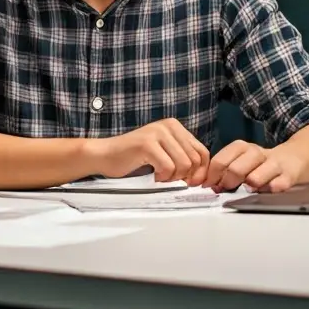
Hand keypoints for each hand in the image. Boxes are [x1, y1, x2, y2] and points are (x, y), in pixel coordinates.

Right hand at [88, 119, 209, 184]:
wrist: (105, 156)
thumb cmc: (134, 158)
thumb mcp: (165, 154)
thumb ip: (183, 159)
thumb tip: (202, 177)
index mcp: (175, 126)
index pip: (202, 152)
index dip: (199, 172)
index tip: (188, 182)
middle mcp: (168, 126)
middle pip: (194, 160)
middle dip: (184, 176)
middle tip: (169, 179)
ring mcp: (157, 133)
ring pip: (183, 165)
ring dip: (172, 177)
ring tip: (159, 175)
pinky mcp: (147, 144)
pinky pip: (168, 168)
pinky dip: (162, 177)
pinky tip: (152, 175)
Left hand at [206, 140, 304, 193]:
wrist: (292, 158)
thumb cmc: (260, 163)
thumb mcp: (240, 160)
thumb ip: (224, 169)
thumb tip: (206, 183)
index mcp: (242, 148)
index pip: (220, 161)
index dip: (211, 176)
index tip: (208, 185)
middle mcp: (257, 153)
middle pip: (235, 169)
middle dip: (227, 183)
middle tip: (226, 190)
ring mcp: (273, 164)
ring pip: (254, 178)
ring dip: (248, 187)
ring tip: (248, 189)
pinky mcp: (288, 176)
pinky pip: (275, 186)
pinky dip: (268, 191)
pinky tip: (266, 190)